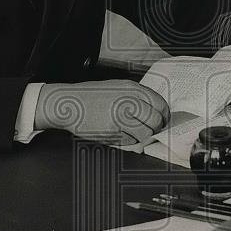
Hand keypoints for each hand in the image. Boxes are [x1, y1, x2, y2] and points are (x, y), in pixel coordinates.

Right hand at [34, 80, 170, 145]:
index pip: (160, 104)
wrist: (67, 103)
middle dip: (156, 129)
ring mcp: (121, 118)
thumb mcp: (118, 88)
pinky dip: (129, 142)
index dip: (164, 115)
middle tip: (151, 130)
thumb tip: (155, 112)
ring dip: (143, 137)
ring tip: (134, 134)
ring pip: (145, 134)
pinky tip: (120, 135)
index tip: (162, 121)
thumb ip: (137, 98)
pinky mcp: (112, 132)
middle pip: (155, 121)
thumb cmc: (92, 96)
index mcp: (132, 89)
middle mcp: (129, 101)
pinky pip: (130, 142)